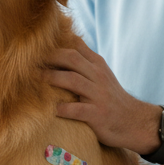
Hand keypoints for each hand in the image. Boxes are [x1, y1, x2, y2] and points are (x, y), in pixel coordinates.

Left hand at [44, 38, 159, 153]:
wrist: (134, 122)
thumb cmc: (111, 98)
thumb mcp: (101, 75)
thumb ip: (84, 61)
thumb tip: (62, 44)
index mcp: (97, 64)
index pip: (76, 45)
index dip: (56, 43)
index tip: (36, 45)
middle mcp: (98, 76)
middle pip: (72, 58)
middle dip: (49, 57)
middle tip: (28, 60)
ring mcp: (98, 95)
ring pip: (72, 80)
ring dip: (51, 78)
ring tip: (33, 80)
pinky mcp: (97, 114)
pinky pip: (76, 109)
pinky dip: (61, 109)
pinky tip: (49, 109)